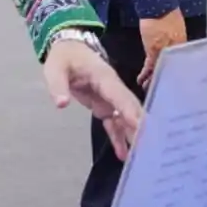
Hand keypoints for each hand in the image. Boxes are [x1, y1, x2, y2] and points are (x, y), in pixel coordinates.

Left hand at [44, 39, 142, 160]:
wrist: (69, 49)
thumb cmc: (64, 57)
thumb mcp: (55, 69)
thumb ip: (58, 86)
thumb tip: (61, 104)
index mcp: (104, 77)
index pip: (120, 95)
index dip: (130, 111)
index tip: (142, 127)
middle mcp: (112, 89)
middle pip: (129, 108)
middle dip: (140, 126)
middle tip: (150, 146)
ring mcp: (110, 99)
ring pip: (125, 119)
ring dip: (132, 135)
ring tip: (140, 157)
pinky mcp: (105, 106)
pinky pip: (114, 123)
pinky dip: (119, 137)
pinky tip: (123, 154)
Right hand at [137, 8, 187, 88]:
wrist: (159, 6)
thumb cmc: (168, 13)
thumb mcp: (178, 28)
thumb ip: (177, 39)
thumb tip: (175, 46)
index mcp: (183, 44)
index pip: (181, 62)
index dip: (178, 72)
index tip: (176, 81)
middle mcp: (176, 50)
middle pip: (173, 69)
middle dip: (168, 79)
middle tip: (165, 90)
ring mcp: (165, 51)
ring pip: (161, 70)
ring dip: (155, 80)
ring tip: (150, 89)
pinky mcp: (153, 51)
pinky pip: (149, 67)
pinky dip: (145, 75)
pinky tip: (141, 81)